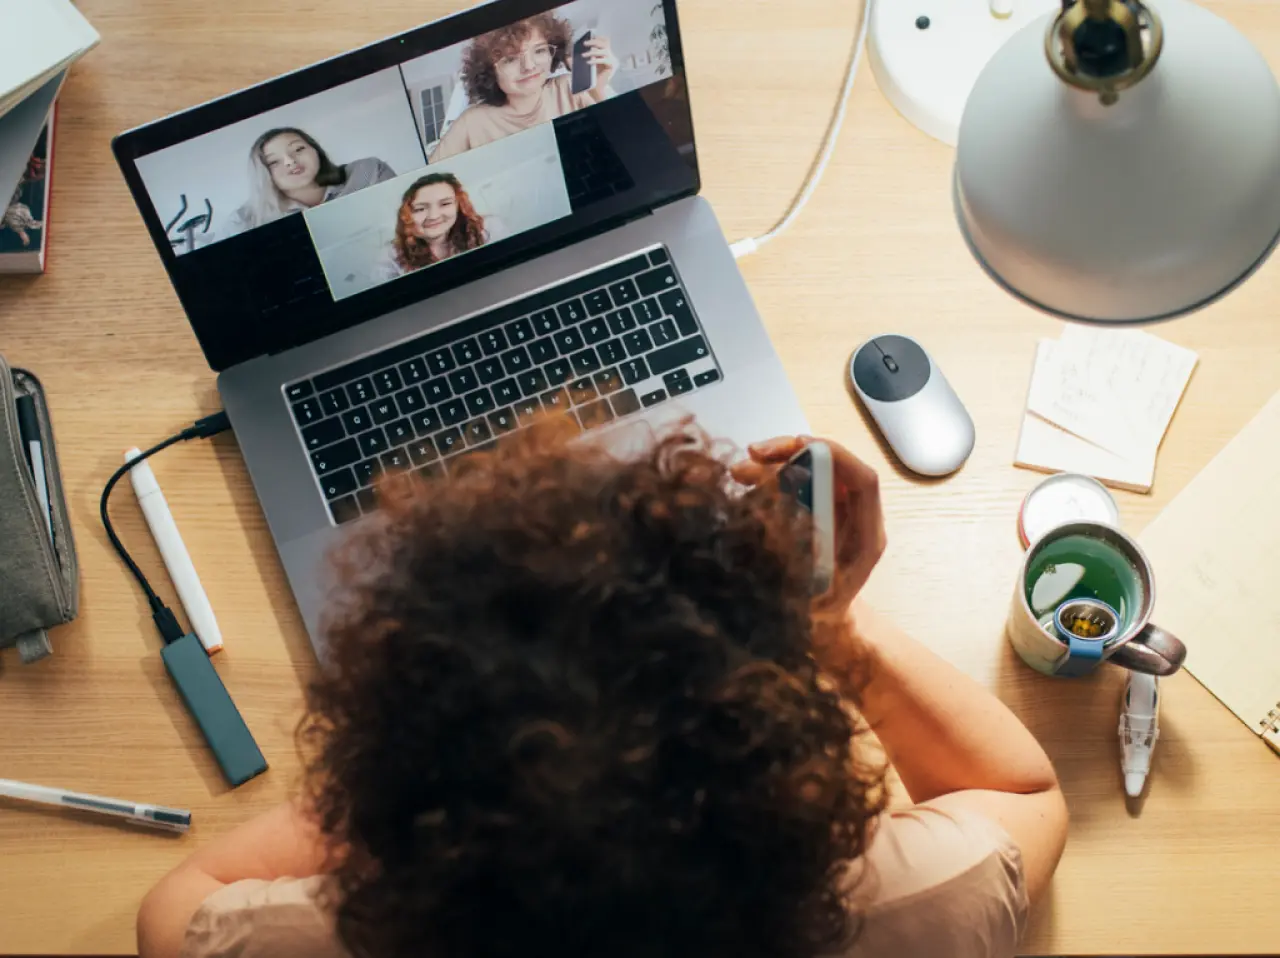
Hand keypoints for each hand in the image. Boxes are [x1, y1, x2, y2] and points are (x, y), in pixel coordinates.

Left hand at [581, 36, 616, 99]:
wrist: (595, 90)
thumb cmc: (589, 79)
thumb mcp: (581, 68)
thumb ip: (575, 62)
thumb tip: (567, 57)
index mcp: (603, 53)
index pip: (603, 40)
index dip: (596, 37)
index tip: (587, 37)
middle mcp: (608, 55)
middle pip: (604, 43)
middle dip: (594, 41)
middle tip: (584, 44)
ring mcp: (611, 60)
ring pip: (604, 51)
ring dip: (593, 52)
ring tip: (583, 55)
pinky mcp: (611, 66)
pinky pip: (604, 60)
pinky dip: (596, 60)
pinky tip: (588, 62)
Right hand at [732, 436, 885, 619]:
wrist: (825, 629)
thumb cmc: (822, 618)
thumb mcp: (816, 598)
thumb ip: (806, 565)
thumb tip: (783, 526)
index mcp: (866, 535)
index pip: (862, 481)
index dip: (835, 457)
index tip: (798, 449)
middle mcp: (853, 515)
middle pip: (832, 466)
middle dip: (794, 452)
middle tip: (754, 453)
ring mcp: (833, 511)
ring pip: (810, 470)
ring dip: (774, 464)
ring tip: (740, 471)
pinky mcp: (813, 512)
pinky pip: (794, 484)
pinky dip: (769, 479)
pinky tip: (745, 484)